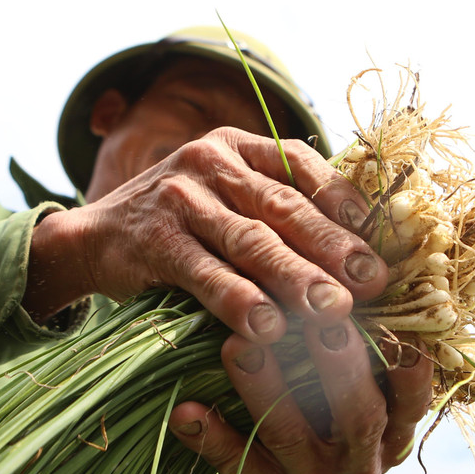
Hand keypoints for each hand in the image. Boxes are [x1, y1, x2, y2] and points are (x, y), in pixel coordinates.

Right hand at [24, 128, 385, 340]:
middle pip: (283, 206)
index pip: (302, 165)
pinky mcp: (153, 239)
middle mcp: (210, 161)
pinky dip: (237, 300)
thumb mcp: (226, 199)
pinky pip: (204, 273)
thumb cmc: (180, 226)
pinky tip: (266, 328)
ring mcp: (179, 197)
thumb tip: (362, 249)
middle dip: (333, 246)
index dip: (345, 203)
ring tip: (334, 309)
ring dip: (296, 277)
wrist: (92, 238)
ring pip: (250, 240)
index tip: (382, 241)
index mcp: (238, 145)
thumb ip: (276, 208)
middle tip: (373, 282)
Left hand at [168, 326, 434, 473]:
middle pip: (359, 414)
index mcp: (394, 431)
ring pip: (290, 434)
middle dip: (339, 363)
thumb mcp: (364, 398)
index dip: (410, 366)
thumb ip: (369, 351)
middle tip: (317, 317)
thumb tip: (368, 269)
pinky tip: (186, 410)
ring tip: (236, 345)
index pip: (413, 397)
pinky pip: (235, 465)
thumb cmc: (330, 424)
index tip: (396, 325)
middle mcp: (362, 462)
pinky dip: (211, 437)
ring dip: (265, 387)